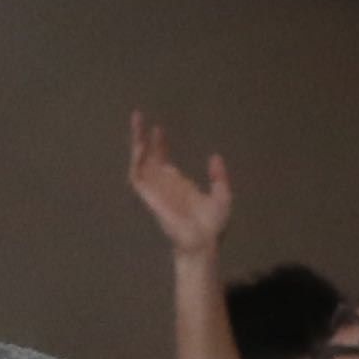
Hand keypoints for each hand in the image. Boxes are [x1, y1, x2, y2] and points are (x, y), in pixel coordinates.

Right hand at [127, 112, 234, 262]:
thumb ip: (218, 176)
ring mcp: (155, 190)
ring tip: (136, 123)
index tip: (159, 128)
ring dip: (136, 143)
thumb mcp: (222, 195)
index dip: (160, 144)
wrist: (203, 242)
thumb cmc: (213, 226)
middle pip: (148, 157)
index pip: (164, 160)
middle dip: (142, 138)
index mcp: (179, 185)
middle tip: (138, 116)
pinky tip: (140, 146)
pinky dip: (137, 161)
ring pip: (139, 163)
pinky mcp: (150, 197)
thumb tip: (214, 156)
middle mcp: (164, 185)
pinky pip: (138, 176)